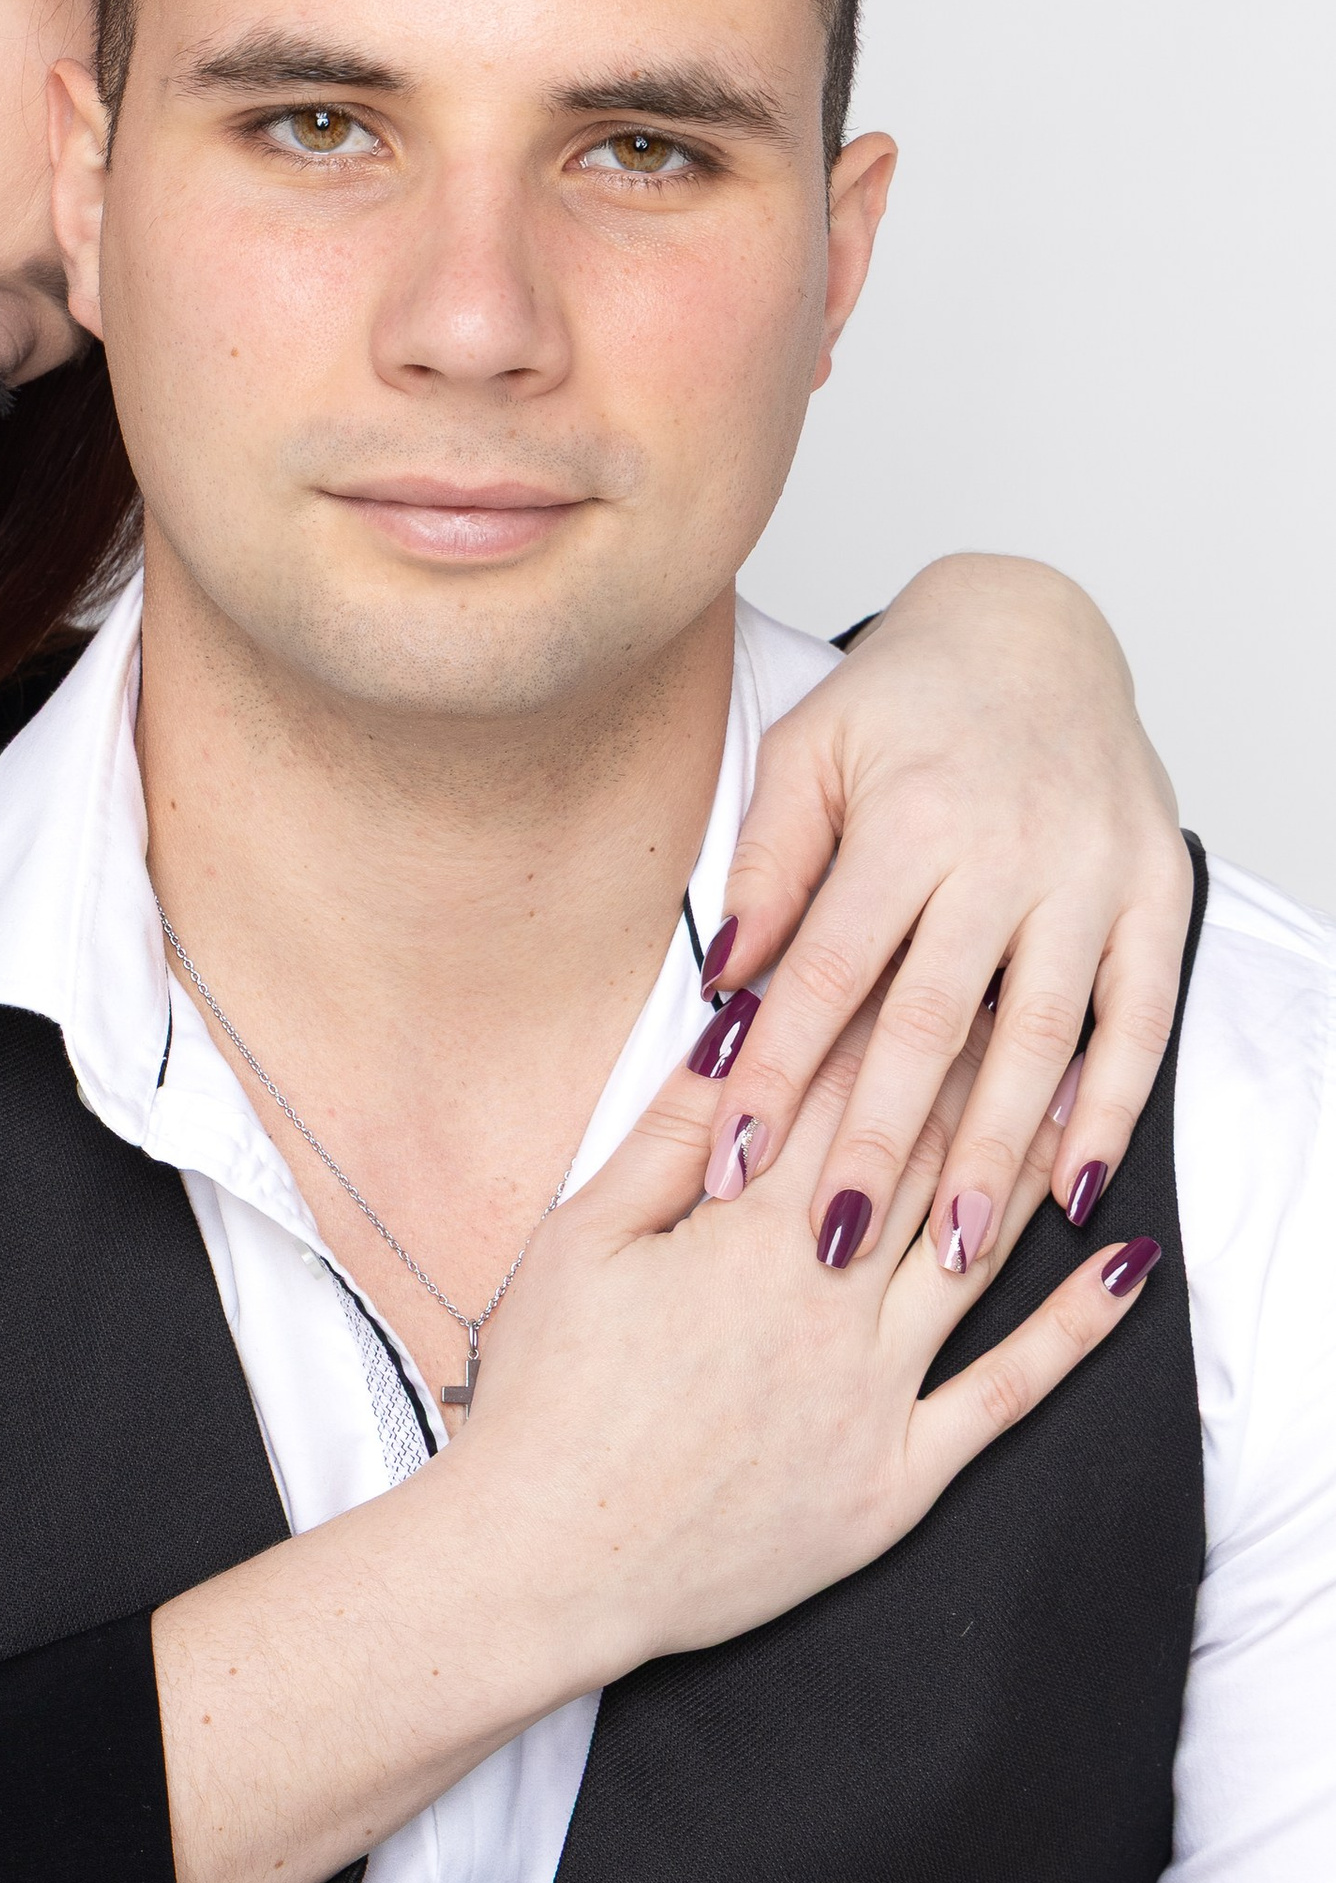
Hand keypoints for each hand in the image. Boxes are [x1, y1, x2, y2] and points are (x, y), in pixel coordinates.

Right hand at [159, 985, 1155, 1882]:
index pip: (844, 1094)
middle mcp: (832, 1302)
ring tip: (1081, 1085)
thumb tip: (742, 1026)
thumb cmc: (546, 1398)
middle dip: (971, 1066)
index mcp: (749, 1234)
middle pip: (923, 1159)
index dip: (890, 1013)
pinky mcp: (898, 1478)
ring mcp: (876, 1393)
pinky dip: (1071, 1331)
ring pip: (974, 1253)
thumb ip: (670, 1133)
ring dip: (1031, 1165)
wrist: (545, 1561)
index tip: (929, 946)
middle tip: (1016, 984)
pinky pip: (1006, 1394)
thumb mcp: (582, 1240)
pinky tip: (1121, 1268)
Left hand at [703, 556, 1188, 1277]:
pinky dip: (1109, 1109)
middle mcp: (1010, 850)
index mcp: (912, 815)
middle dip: (880, 1143)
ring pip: (1040, 1038)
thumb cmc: (903, 703)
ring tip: (948, 1251)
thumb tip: (724, 975)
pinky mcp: (1158, 893)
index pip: (832, 970)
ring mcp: (1094, 876)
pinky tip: (1069, 1188)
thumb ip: (768, 862)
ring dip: (995, 1154)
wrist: (1036, 631)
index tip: (736, 1161)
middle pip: (934, 1022)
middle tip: (832, 1247)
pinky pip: (1141, 1020)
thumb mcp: (809, 749)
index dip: (780, 1072)